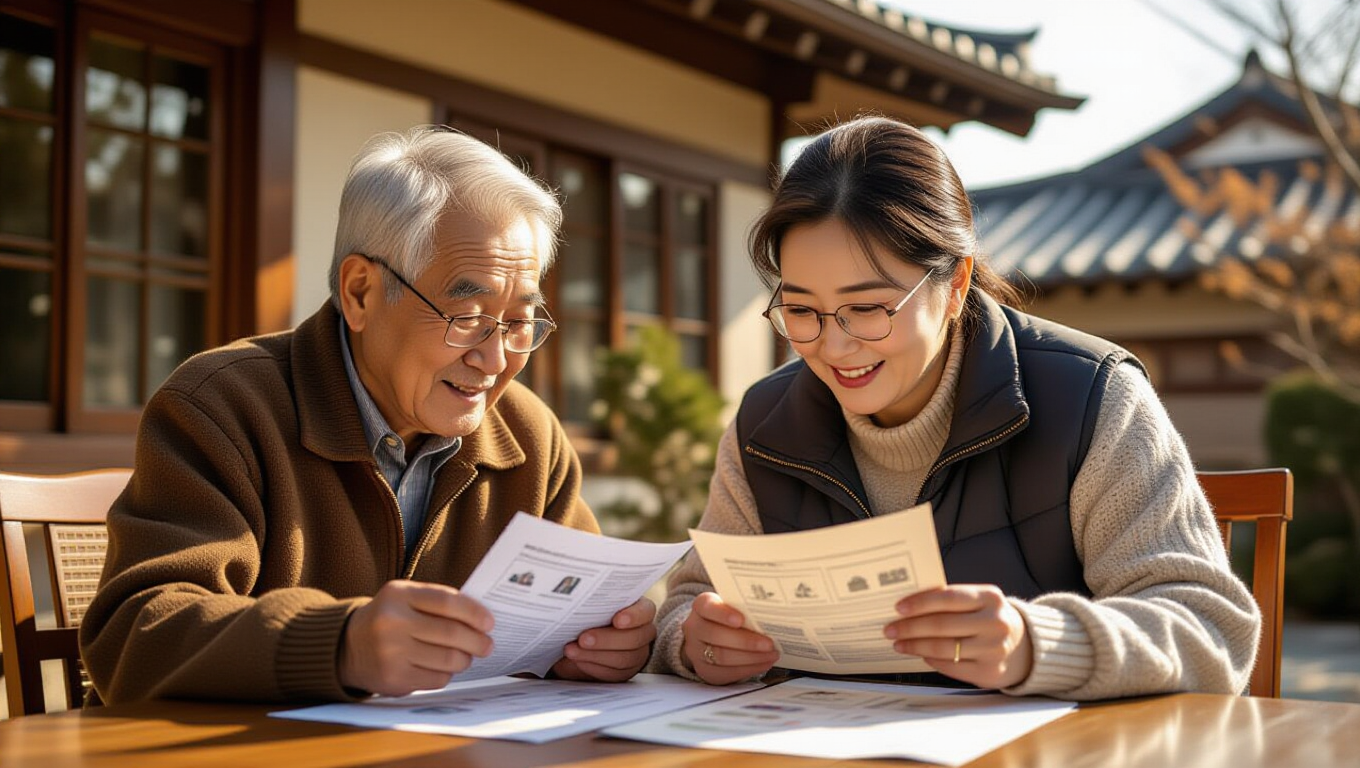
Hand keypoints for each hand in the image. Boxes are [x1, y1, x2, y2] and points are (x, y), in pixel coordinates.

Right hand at [339, 579, 493, 696]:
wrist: (346, 646)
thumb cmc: (388, 618)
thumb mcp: (405, 597)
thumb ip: (438, 602)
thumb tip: (481, 619)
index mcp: (398, 595)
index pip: (447, 602)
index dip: (474, 613)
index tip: (490, 623)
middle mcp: (392, 623)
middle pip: (451, 634)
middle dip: (477, 641)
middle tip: (487, 645)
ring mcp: (391, 654)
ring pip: (447, 660)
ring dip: (465, 659)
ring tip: (467, 656)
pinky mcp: (393, 680)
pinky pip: (436, 680)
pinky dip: (447, 674)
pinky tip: (444, 667)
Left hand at [551, 597, 657, 681]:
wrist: (578, 636)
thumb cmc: (588, 613)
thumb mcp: (592, 604)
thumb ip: (594, 602)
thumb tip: (579, 597)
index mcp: (640, 609)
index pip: (646, 611)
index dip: (634, 616)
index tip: (617, 620)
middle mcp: (643, 632)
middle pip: (634, 639)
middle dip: (606, 640)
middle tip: (583, 638)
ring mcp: (637, 654)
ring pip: (624, 659)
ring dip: (595, 655)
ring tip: (572, 650)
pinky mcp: (624, 672)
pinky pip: (613, 674)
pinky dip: (593, 667)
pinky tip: (578, 660)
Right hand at [680, 592, 780, 684]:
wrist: (709, 636)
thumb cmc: (728, 617)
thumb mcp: (732, 606)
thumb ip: (745, 609)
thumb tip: (771, 614)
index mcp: (702, 606)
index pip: (708, 607)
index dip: (723, 614)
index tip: (741, 619)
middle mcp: (694, 627)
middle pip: (716, 635)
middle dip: (745, 641)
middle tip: (769, 643)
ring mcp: (696, 651)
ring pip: (721, 656)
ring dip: (751, 657)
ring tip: (771, 654)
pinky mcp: (705, 670)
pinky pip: (726, 672)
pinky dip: (749, 668)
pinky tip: (764, 663)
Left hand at [883, 585, 1032, 688]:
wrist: (1025, 647)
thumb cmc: (990, 619)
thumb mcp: (980, 602)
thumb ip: (952, 601)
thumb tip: (909, 606)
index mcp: (990, 598)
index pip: (948, 597)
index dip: (920, 603)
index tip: (898, 608)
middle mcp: (995, 623)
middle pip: (942, 625)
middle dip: (910, 627)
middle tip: (890, 629)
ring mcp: (994, 650)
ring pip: (943, 648)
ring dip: (916, 646)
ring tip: (899, 643)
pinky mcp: (989, 672)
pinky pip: (951, 666)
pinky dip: (931, 659)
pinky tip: (921, 654)